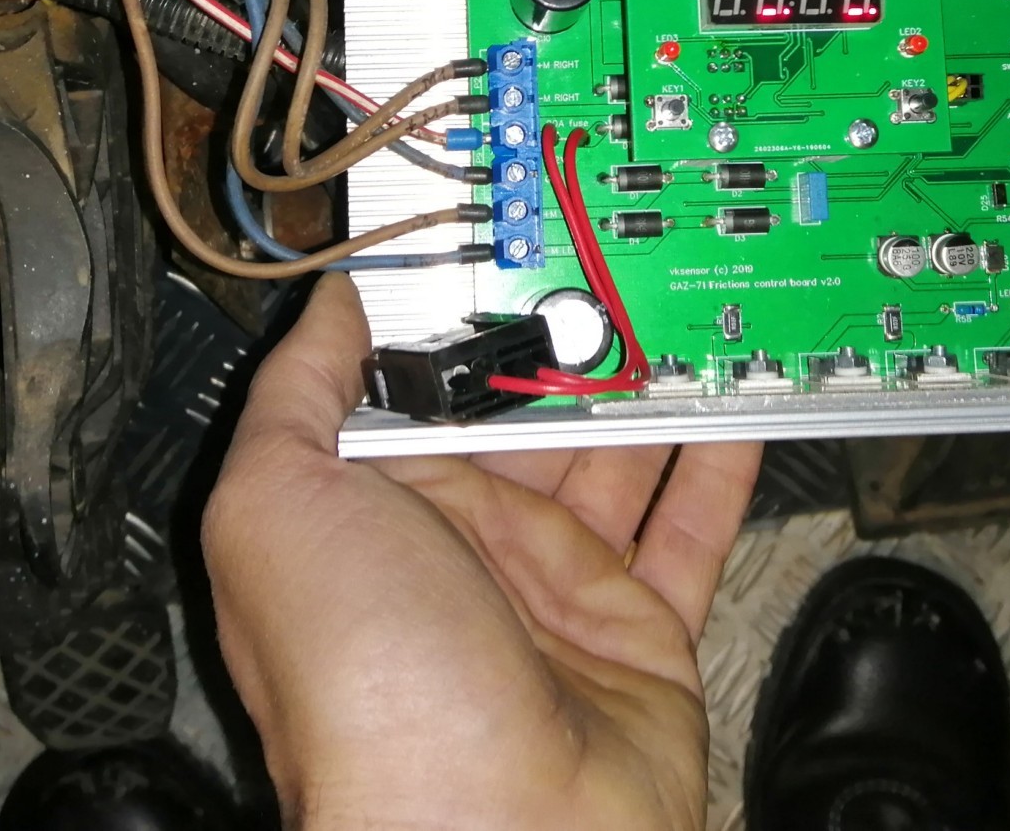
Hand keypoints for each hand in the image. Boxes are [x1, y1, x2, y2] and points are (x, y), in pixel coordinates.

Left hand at [202, 274, 761, 830]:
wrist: (491, 829)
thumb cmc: (365, 689)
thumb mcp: (275, 507)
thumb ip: (297, 393)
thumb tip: (326, 303)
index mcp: (372, 513)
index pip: (417, 382)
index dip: (457, 309)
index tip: (500, 238)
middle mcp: (463, 548)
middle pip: (527, 413)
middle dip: (564, 339)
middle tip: (610, 258)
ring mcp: (555, 590)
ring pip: (615, 458)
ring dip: (648, 384)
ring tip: (681, 306)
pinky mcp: (641, 632)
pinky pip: (690, 531)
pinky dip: (720, 465)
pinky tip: (734, 403)